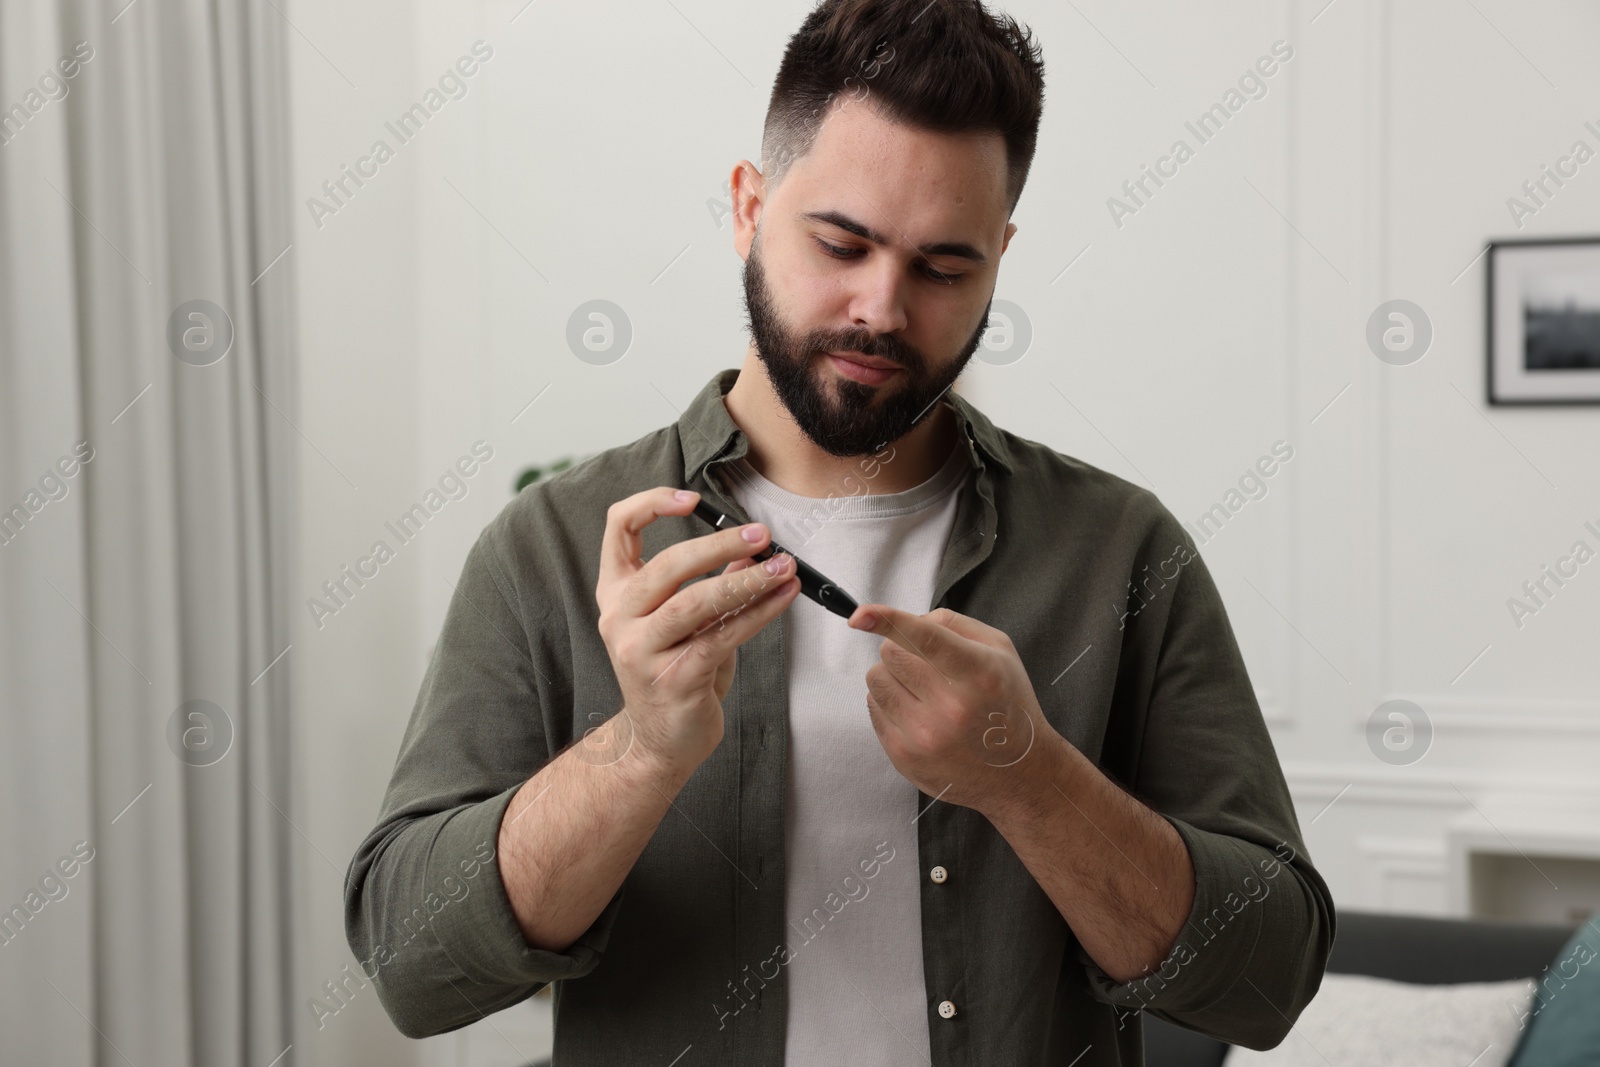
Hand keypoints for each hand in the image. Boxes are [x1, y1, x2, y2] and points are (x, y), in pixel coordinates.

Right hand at [595, 487, 800, 774]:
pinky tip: (782, 598)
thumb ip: (711, 586)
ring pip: (695, 602)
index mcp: (616, 594)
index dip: (652, 503)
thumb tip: (750, 553)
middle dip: (721, 544)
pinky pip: (721, 636)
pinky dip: (758, 613)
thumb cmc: (674, 675)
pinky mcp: (672, 678)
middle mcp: (619, 618)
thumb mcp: (687, 624)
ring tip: (783, 566)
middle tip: (761, 535)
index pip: (617, 528)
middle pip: (667, 564)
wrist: (659, 743)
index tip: (692, 499)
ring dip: (746, 581)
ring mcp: (640, 651)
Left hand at [847, 604, 1056, 815]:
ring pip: (876, 678)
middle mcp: (950, 708)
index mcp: (978, 674)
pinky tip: (918, 713)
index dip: (888, 620)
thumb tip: (909, 620)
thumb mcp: (999, 652)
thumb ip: (954, 625)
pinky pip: (873, 708)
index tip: (860, 615)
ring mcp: (924, 736)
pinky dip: (889, 703)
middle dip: (903, 650)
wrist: (1017, 773)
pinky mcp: (904, 757)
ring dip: (892, 676)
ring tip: (921, 691)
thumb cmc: (1007, 704)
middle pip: (891, 653)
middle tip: (927, 667)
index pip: (925, 638)